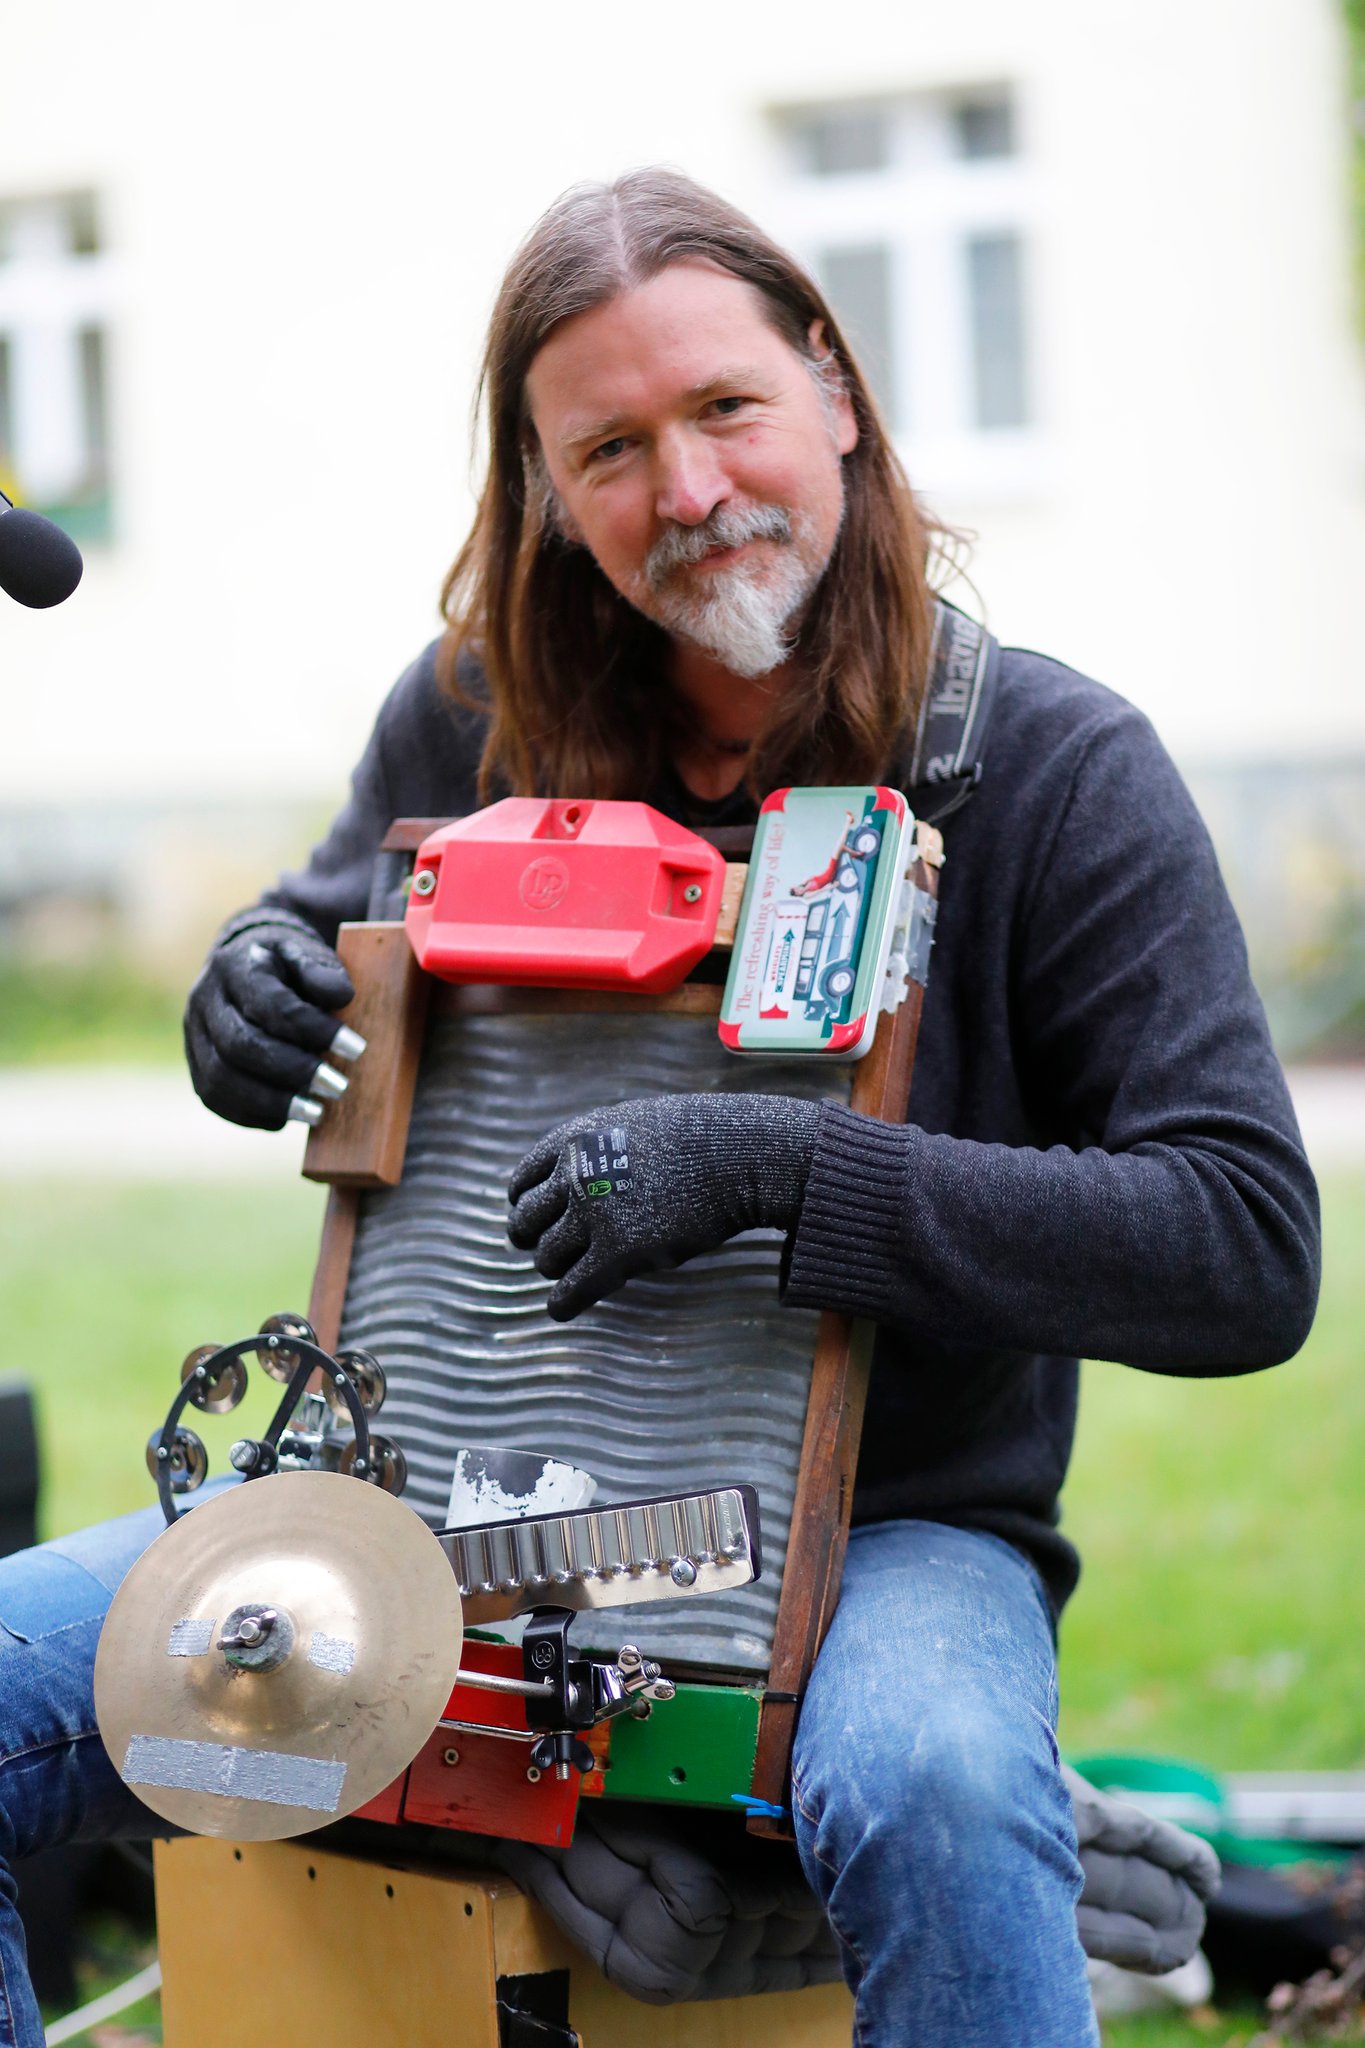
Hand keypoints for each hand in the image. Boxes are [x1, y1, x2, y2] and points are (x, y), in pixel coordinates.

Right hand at [184, 918, 360, 1129]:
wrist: (246, 969)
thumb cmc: (288, 967)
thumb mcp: (308, 953)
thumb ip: (323, 971)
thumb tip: (341, 996)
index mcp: (234, 966)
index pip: (270, 1004)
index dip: (313, 1030)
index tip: (356, 1049)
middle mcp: (204, 1000)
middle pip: (239, 1046)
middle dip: (293, 1071)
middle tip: (338, 1086)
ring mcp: (193, 1035)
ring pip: (220, 1079)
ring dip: (272, 1102)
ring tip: (317, 1112)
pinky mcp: (196, 1066)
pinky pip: (215, 1098)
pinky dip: (254, 1114)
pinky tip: (289, 1117)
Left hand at [507, 1092, 822, 1321]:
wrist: (738, 1155)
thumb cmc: (698, 1138)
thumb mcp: (632, 1124)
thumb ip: (596, 1149)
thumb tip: (577, 1175)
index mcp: (573, 1141)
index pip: (521, 1182)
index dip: (524, 1205)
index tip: (533, 1218)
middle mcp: (573, 1176)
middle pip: (525, 1222)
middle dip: (532, 1239)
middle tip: (546, 1250)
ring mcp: (594, 1216)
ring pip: (547, 1258)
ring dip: (558, 1269)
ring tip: (574, 1273)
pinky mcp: (618, 1253)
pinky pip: (571, 1290)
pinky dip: (562, 1304)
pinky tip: (563, 1310)